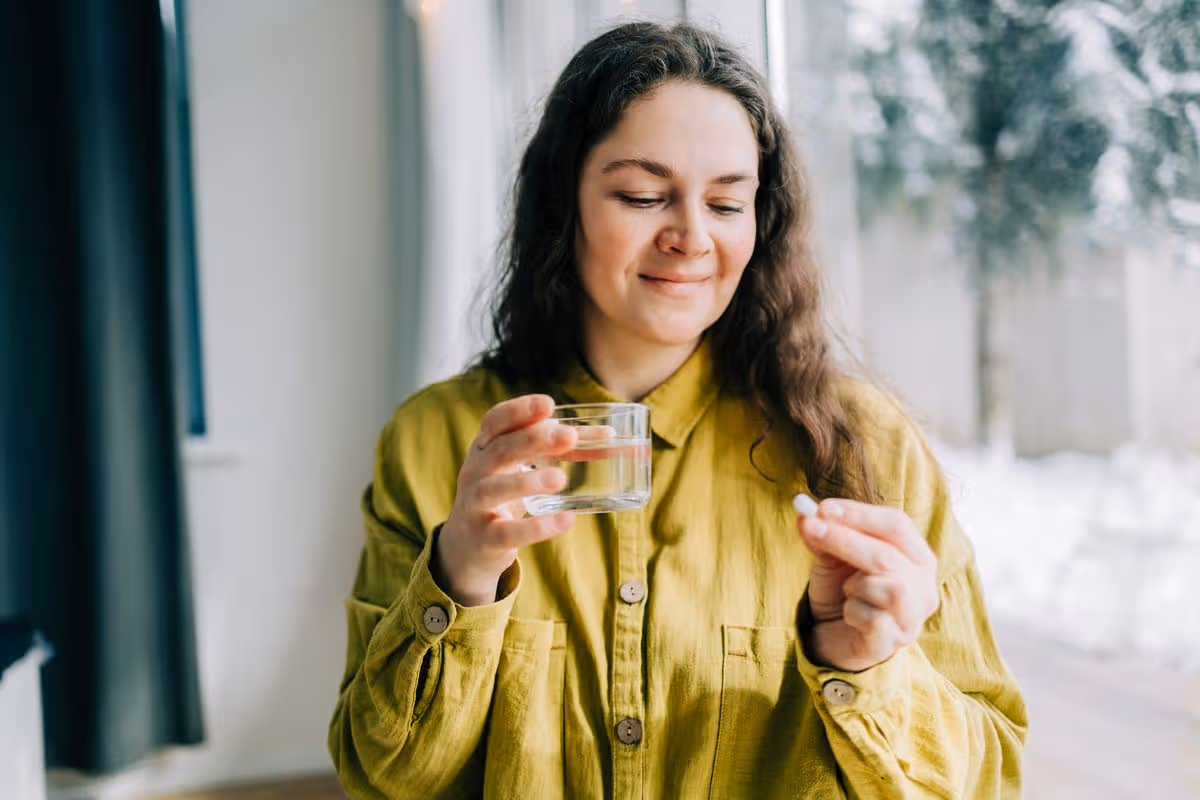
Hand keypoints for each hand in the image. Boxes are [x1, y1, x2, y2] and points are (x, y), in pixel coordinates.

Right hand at [435, 394, 577, 605]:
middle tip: (568, 436)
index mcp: (485, 448)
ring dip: (527, 481)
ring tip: (560, 479)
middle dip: (533, 440)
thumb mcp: (520, 466)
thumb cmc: (504, 493)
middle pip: (500, 450)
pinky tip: (566, 520)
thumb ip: (561, 449)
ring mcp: (475, 505)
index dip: (519, 411)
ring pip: (495, 489)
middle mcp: (475, 472)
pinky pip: (508, 533)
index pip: (495, 421)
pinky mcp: (485, 538)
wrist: (467, 545)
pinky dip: (538, 527)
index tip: (548, 404)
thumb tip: (609, 434)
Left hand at [796, 499, 938, 671]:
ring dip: (855, 583)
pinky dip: (852, 611)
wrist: (834, 636)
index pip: (897, 525)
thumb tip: (805, 512)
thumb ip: (822, 534)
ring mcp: (912, 616)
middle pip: (889, 555)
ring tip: (848, 590)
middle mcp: (923, 586)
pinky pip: (874, 619)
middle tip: (812, 527)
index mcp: (916, 556)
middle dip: (845, 539)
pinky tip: (849, 614)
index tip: (824, 507)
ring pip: (890, 588)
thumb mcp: (830, 557)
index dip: (861, 514)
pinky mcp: (894, 641)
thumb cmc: (842, 591)